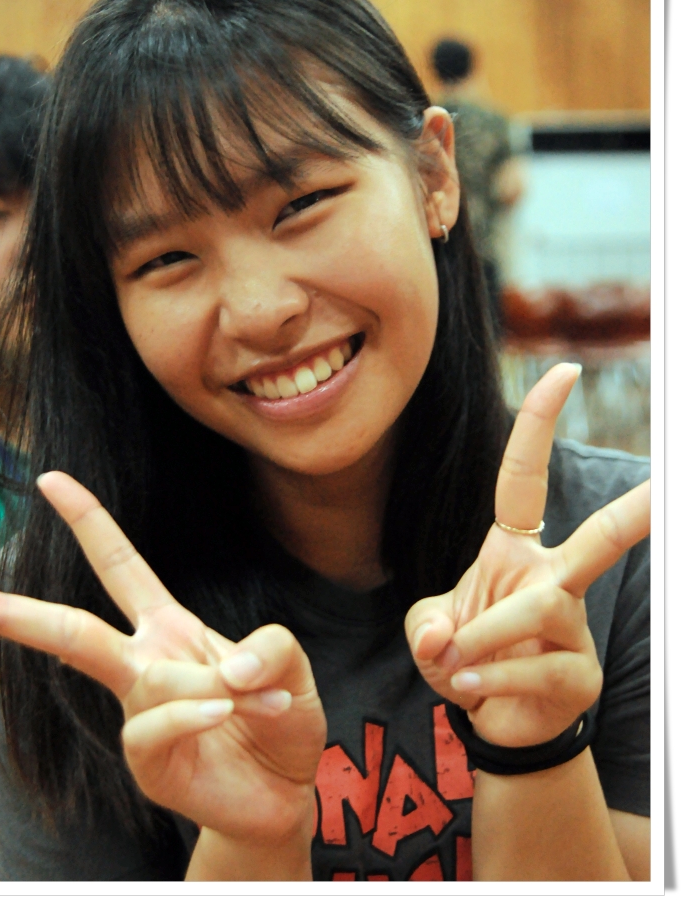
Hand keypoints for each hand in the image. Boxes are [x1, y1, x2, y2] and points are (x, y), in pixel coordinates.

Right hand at [0, 472, 326, 844]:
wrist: (287, 790)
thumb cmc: (279, 718)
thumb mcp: (290, 664)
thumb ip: (270, 647)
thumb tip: (228, 665)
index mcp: (169, 627)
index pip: (120, 566)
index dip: (89, 521)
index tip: (52, 481)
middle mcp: (146, 664)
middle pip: (77, 632)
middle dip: (27, 615)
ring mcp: (141, 714)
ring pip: (146, 678)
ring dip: (209, 684)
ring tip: (254, 701)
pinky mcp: (148, 760)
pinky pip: (154, 724)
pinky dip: (194, 712)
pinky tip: (221, 714)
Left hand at [405, 363, 649, 747]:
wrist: (492, 720)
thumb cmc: (466, 657)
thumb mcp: (430, 631)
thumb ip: (426, 627)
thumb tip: (444, 641)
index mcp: (515, 550)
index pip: (524, 478)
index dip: (539, 424)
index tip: (563, 371)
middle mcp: (554, 579)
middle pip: (601, 539)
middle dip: (639, 511)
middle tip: (668, 486)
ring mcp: (574, 628)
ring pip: (533, 611)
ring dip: (480, 637)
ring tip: (454, 663)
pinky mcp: (580, 675)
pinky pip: (527, 667)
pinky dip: (484, 679)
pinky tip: (470, 690)